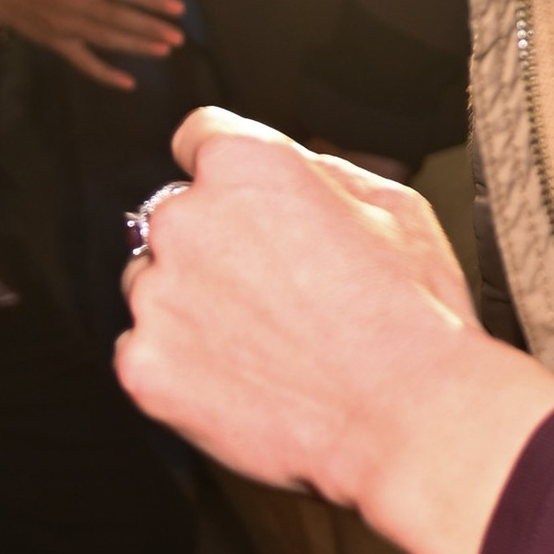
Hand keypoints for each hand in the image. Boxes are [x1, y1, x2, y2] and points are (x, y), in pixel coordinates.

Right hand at [0, 0, 184, 90]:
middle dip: (149, 28)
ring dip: (136, 47)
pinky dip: (105, 74)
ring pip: (107, 39)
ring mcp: (68, 27)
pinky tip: (128, 83)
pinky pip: (84, 62)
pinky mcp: (60, 45)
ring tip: (164, 51)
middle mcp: (77, 4)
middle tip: (178, 37)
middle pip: (118, 18)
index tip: (177, 7)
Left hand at [115, 108, 553, 553]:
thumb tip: (292, 169)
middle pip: (173, 218)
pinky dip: (181, 368)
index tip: (244, 204)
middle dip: (212, 246)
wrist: (405, 417)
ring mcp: (157, 296)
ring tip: (263, 344)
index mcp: (244, 164)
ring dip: (191, 306)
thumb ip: (321, 172)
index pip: (198, 137)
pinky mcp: (142, 366)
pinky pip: (144, 353)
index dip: (227, 173)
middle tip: (273, 292)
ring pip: (152, 287)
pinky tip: (243, 381)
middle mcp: (185, 219)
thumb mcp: (394, 207)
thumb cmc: (410, 313)